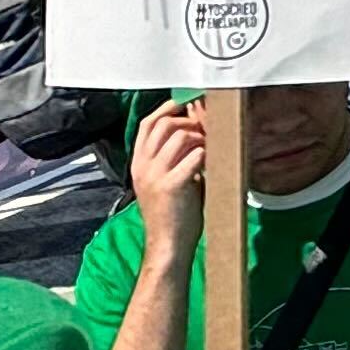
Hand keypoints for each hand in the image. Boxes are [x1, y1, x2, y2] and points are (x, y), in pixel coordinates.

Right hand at [129, 102, 208, 242]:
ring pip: (181, 136)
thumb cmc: (171, 214)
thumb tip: (191, 131)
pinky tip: (211, 164)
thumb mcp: (161, 180)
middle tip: (206, 130)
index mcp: (138, 163)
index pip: (147, 123)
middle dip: (190, 121)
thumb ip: (170, 157)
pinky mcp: (172, 185)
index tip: (186, 103)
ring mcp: (155, 175)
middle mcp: (142, 166)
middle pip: (165, 124)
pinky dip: (207, 155)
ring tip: (210, 150)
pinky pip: (195, 155)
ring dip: (201, 138)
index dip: (167, 109)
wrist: (167, 245)